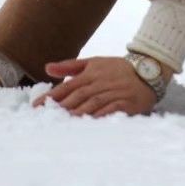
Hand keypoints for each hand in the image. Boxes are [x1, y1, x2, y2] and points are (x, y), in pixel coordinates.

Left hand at [32, 55, 158, 117]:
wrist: (148, 70)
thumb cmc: (117, 68)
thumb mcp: (93, 62)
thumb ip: (70, 66)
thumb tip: (47, 68)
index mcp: (90, 73)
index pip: (67, 86)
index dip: (51, 96)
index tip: (36, 106)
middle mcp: (100, 82)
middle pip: (78, 95)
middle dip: (62, 107)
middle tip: (47, 118)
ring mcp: (114, 92)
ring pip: (93, 103)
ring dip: (78, 112)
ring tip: (64, 122)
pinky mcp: (126, 103)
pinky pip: (111, 110)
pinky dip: (100, 116)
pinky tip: (90, 123)